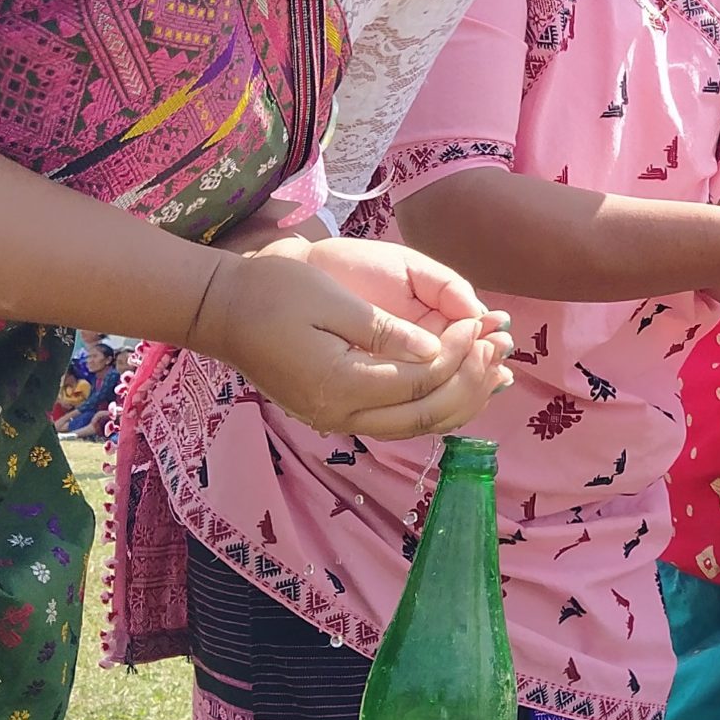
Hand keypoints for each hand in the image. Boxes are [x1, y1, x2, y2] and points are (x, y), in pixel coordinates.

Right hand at [201, 241, 513, 440]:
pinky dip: (434, 407)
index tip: (479, 321)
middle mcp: (340, 414)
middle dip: (471, 383)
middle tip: (500, 349)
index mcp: (340, 384)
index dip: (459, 353)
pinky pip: (397, 422)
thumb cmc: (271, 291)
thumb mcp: (330, 300)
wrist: (219, 310)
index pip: (421, 379)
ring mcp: (336, 419)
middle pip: (426, 415)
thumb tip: (435, 349)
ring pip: (415, 427)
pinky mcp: (335, 414)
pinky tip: (460, 387)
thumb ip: (384, 330)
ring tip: (497, 373)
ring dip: (461, 402)